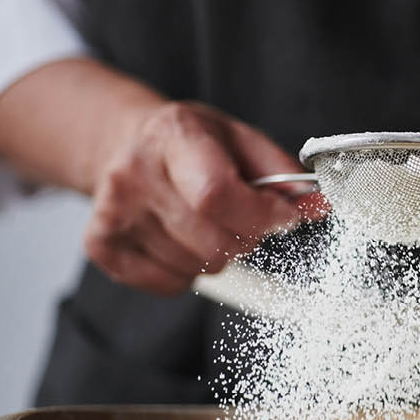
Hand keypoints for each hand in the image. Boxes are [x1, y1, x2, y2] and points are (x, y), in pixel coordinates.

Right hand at [84, 101, 311, 294]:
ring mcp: (112, 212)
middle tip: (242, 219)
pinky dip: (187, 272)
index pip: (217, 195)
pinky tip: (181, 240)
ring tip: (204, 223)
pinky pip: (169, 284)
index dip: (261, 216)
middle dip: (245, 238)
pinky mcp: (100, 245)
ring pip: (196, 267)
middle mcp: (134, 173)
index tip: (283, 218)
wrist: (124, 143)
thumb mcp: (240, 139)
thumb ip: (282, 173)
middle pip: (213, 239)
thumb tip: (319, 206)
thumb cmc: (190, 143)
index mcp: (174, 135)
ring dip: (216, 254)